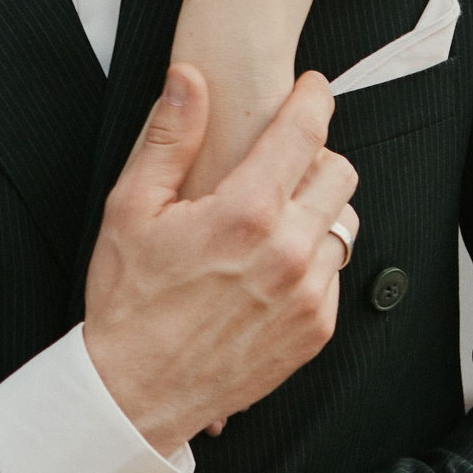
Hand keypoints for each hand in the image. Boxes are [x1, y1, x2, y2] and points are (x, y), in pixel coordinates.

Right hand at [83, 67, 356, 453]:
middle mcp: (288, 252)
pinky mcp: (316, 329)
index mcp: (244, 214)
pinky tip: (270, 267)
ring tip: (273, 220)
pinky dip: (313, 260)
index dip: (312, 99)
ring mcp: (308, 295)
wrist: (135, 391)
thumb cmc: (128, 304)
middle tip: (279, 164)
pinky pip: (335, 273)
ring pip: (345, 223)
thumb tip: (188, 80)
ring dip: (317, 210)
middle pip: (339, 173)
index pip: (305, 132)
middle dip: (314, 157)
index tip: (311, 89)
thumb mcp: (130, 209)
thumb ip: (168, 138)